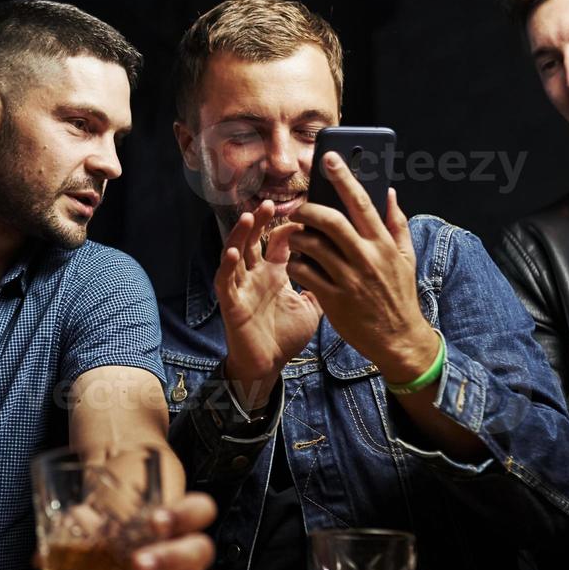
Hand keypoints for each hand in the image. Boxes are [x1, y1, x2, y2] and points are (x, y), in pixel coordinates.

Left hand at [15, 494, 219, 569]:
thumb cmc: (83, 568)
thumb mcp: (73, 549)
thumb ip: (69, 538)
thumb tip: (53, 545)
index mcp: (164, 532)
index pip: (198, 511)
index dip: (187, 513)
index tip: (155, 521)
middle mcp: (180, 563)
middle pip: (202, 549)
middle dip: (172, 556)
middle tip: (136, 566)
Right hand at [217, 200, 321, 411]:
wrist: (268, 365)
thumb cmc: (286, 336)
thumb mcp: (312, 306)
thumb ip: (322, 283)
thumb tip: (343, 264)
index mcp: (274, 274)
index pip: (278, 242)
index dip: (286, 227)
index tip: (299, 212)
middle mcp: (256, 275)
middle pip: (254, 241)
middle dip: (260, 221)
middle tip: (269, 204)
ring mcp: (241, 287)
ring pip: (236, 254)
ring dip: (240, 235)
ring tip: (248, 217)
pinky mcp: (230, 302)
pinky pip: (225, 280)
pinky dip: (227, 266)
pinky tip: (233, 252)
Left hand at [288, 152, 438, 381]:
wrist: (398, 339)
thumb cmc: (399, 294)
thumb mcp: (406, 257)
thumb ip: (397, 223)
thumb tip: (390, 192)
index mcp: (383, 243)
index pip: (361, 202)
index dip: (343, 177)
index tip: (329, 157)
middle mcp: (366, 257)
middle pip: (330, 220)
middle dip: (308, 208)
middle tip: (299, 208)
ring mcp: (349, 279)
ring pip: (313, 245)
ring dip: (298, 236)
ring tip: (296, 237)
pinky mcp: (333, 299)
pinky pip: (305, 273)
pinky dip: (295, 263)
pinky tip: (296, 263)